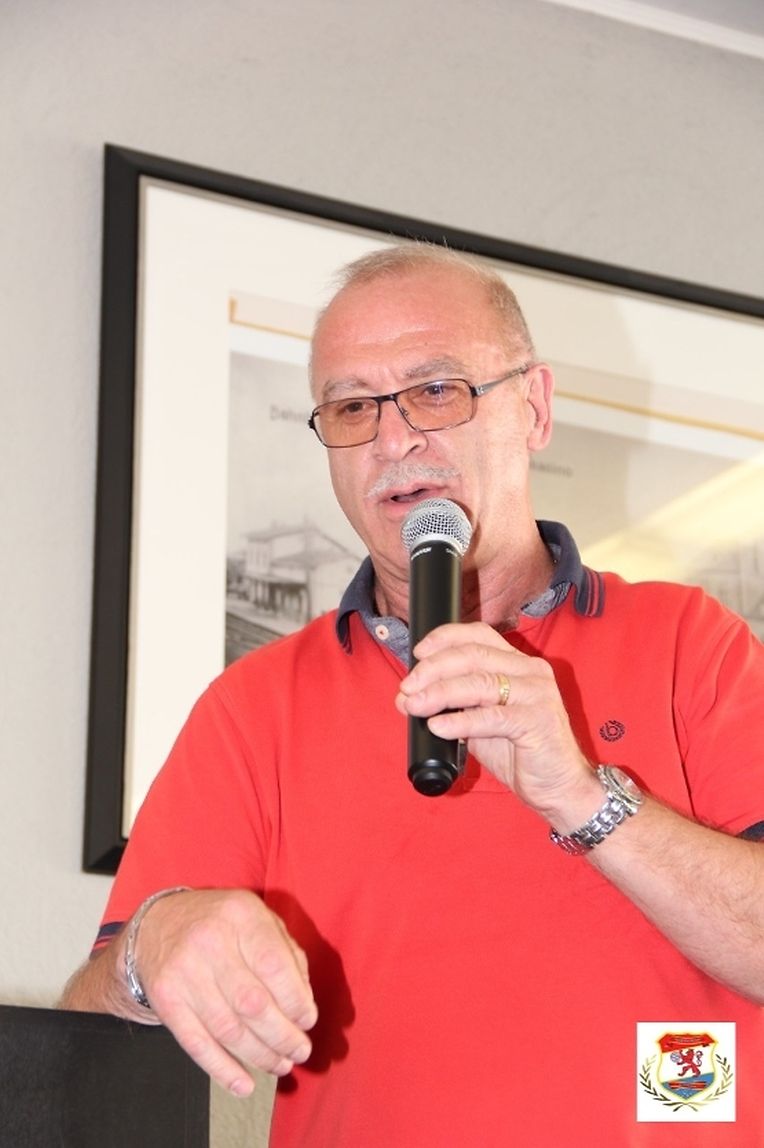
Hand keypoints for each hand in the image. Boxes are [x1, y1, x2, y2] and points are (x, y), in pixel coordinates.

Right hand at [127, 888, 317, 1096]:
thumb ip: (287, 954)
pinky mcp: (166, 1001)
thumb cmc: (221, 924)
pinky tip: (245, 1085)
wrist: (158, 925)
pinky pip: (197, 1044)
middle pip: (252, 1003)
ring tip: (281, 1065)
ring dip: (260, 1056)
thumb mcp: (257, 918)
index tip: (308, 1019)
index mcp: (240, 915)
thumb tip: (304, 1004)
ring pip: (228, 1029)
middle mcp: (210, 942)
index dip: (296, 1001)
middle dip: (283, 1035)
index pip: (275, 966)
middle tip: (300, 1050)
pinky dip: (223, 1070)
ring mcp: (184, 973)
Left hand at [395, 622, 599, 825]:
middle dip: (433, 669)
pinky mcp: (537, 721)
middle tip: (408, 687)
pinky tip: (439, 727)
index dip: (445, 638)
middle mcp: (530, 671)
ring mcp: (536, 694)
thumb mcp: (479, 722)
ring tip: (414, 706)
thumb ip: (450, 706)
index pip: (479, 636)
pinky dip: (460, 721)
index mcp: (517, 663)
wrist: (558, 786)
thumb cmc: (520, 751)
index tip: (417, 654)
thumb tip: (407, 697)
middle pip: (473, 656)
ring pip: (479, 682)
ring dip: (440, 692)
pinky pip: (491, 716)